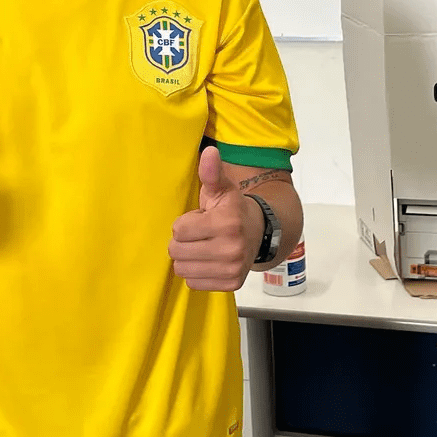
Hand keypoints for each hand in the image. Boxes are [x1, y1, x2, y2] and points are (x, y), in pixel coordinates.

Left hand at [169, 146, 265, 291]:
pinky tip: (209, 260)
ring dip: (187, 258)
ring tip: (203, 246)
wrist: (259, 232)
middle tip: (200, 234)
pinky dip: (197, 272)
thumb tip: (209, 151)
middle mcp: (231, 249)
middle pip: (177, 252)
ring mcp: (232, 269)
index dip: (185, 222)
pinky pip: (194, 283)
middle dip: (183, 241)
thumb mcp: (222, 188)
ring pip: (182, 269)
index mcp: (227, 223)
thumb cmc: (233, 208)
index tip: (200, 218)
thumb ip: (211, 172)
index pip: (179, 230)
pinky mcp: (232, 284)